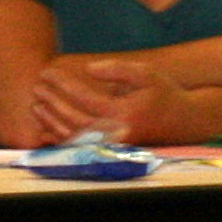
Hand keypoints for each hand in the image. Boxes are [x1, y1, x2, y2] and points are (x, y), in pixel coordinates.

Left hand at [27, 53, 166, 142]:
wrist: (183, 122)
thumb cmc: (164, 93)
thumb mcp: (145, 73)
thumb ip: (116, 69)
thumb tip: (88, 70)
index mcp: (124, 113)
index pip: (85, 99)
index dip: (63, 85)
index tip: (47, 71)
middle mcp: (117, 134)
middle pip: (75, 120)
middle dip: (53, 102)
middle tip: (37, 86)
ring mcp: (113, 146)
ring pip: (75, 138)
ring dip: (52, 121)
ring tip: (37, 104)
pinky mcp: (111, 152)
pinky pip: (81, 148)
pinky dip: (62, 138)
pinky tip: (47, 125)